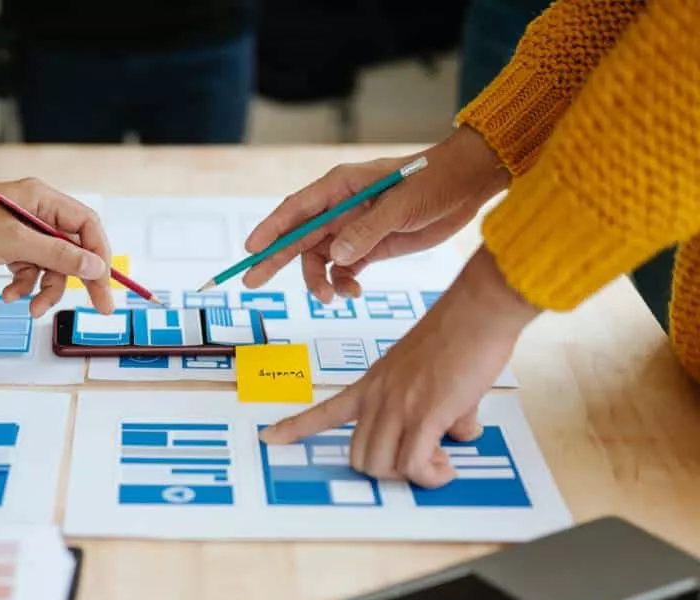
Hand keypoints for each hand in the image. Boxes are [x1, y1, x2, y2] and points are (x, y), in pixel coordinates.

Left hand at [0, 178, 113, 316]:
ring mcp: (22, 232)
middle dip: (81, 279)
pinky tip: (8, 294)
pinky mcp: (7, 249)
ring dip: (44, 289)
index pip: (87, 226)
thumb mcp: (15, 243)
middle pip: (74, 249)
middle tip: (99, 307)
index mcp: (43, 199)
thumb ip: (58, 255)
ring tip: (30, 306)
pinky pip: (29, 271)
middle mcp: (37, 213)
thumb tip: (95, 267)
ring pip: (50, 266)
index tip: (104, 284)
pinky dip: (22, 286)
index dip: (99, 255)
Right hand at [243, 126, 509, 300]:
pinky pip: (345, 270)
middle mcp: (341, 209)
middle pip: (299, 237)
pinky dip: (344, 284)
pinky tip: (354, 293)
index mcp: (341, 187)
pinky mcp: (371, 247)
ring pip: (321, 260)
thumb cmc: (434, 180)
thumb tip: (336, 256)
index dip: (271, 229)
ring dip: (320, 280)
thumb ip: (368, 229)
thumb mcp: (402, 204)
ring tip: (331, 298)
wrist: (468, 186)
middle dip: (276, 260)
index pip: (296, 209)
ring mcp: (355, 229)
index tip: (251, 249)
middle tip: (251, 282)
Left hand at [259, 247, 538, 486]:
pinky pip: (416, 465)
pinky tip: (446, 469)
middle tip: (423, 461)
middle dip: (389, 471)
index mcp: (372, 384)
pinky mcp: (427, 414)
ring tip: (439, 464)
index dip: (294, 428)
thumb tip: (456, 432)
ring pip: (382, 466)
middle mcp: (378, 397)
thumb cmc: (459, 334)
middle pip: (360, 457)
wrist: (477, 310)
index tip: (268, 437)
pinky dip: (431, 476)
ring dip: (412, 476)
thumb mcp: (430, 373)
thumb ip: (436, 407)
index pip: (324, 411)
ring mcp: (398, 406)